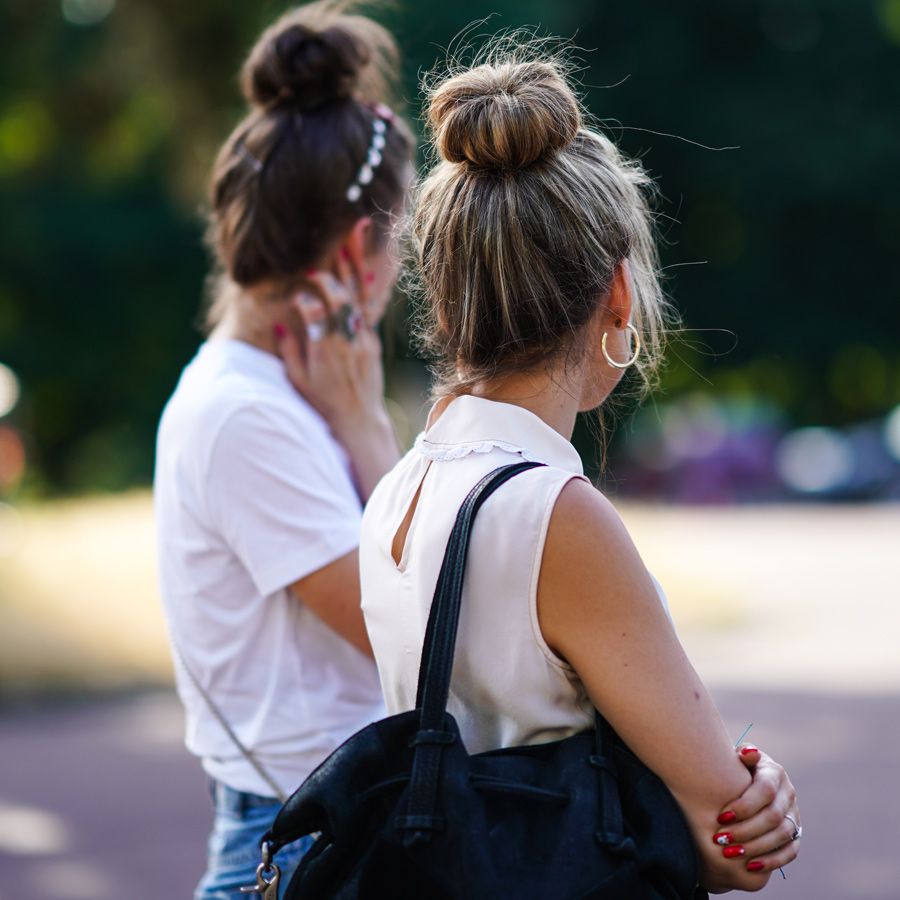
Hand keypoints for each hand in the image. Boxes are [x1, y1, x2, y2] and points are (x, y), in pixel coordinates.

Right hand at [274, 257, 384, 442]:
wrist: (358, 418)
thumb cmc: (323, 401)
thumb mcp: (299, 380)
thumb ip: (289, 351)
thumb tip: (281, 323)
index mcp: (325, 351)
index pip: (316, 316)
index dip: (306, 301)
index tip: (299, 294)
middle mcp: (347, 341)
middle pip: (342, 300)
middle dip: (335, 274)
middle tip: (330, 248)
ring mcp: (363, 340)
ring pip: (359, 298)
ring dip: (355, 268)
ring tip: (353, 242)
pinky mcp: (372, 341)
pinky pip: (369, 309)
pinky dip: (367, 288)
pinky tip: (367, 270)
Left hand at [711, 745, 800, 875]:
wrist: (745, 782)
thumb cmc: (735, 768)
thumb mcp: (735, 757)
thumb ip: (741, 755)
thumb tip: (748, 754)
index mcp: (774, 772)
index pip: (765, 790)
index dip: (744, 806)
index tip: (721, 817)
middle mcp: (788, 793)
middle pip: (773, 816)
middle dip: (745, 830)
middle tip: (721, 839)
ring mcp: (794, 814)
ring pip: (782, 835)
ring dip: (755, 846)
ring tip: (730, 853)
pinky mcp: (796, 833)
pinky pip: (790, 851)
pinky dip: (771, 860)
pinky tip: (750, 866)